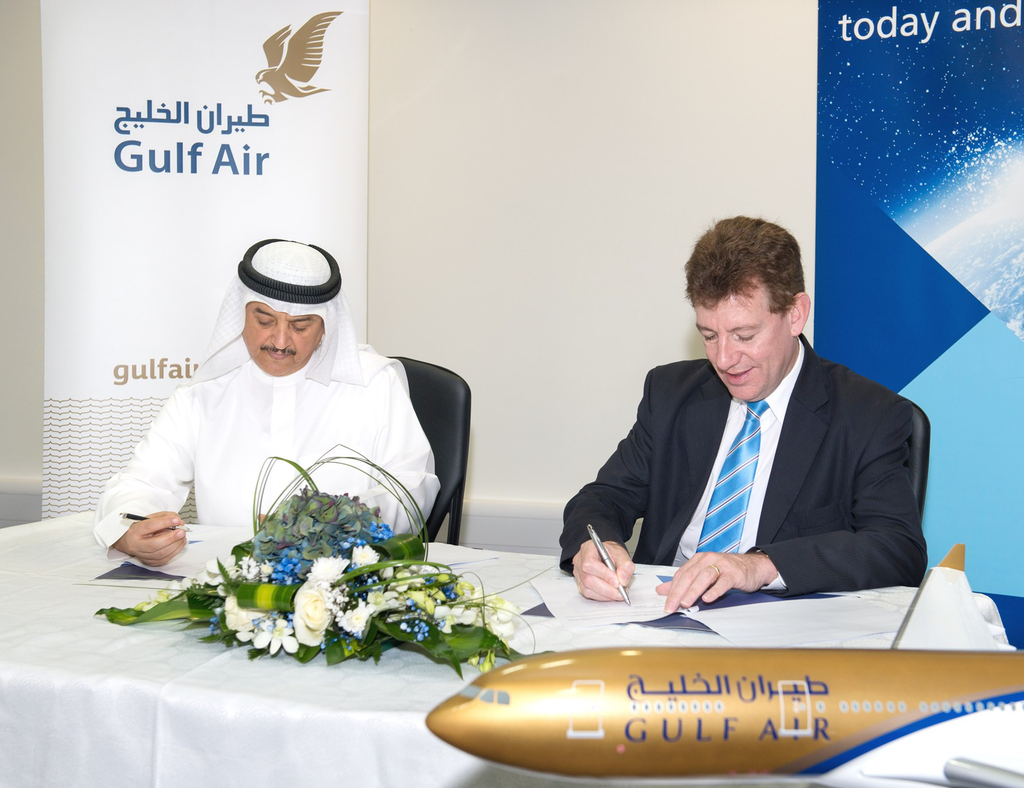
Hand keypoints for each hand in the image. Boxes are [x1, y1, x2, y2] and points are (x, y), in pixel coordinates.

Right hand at [110, 511, 186, 565]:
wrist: (132, 542)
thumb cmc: (143, 529)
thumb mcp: (151, 518)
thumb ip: (165, 517)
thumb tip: (178, 522)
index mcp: (136, 531)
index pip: (149, 526)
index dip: (164, 523)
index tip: (176, 520)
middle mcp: (137, 545)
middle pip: (154, 544)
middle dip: (171, 538)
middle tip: (182, 531)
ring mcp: (143, 556)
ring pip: (161, 554)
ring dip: (176, 545)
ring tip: (182, 537)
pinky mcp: (150, 562)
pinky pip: (165, 559)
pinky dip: (175, 551)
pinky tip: (180, 543)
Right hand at [572, 539, 634, 601]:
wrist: (608, 556)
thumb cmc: (612, 553)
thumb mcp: (622, 555)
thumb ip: (625, 566)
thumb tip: (622, 580)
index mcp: (588, 549)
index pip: (590, 563)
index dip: (603, 575)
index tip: (617, 582)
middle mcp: (580, 561)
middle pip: (587, 579)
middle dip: (607, 589)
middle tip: (621, 593)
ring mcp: (578, 573)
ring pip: (587, 589)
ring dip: (605, 595)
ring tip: (618, 593)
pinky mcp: (580, 583)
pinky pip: (588, 593)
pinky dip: (601, 596)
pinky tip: (611, 594)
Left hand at [656, 551, 777, 611]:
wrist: (753, 566)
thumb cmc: (727, 570)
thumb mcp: (703, 573)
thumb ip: (683, 581)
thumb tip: (662, 590)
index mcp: (699, 560)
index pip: (681, 575)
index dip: (672, 589)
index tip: (666, 603)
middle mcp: (708, 560)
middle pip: (690, 576)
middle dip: (679, 592)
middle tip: (672, 606)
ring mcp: (722, 566)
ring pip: (704, 577)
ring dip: (693, 591)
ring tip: (686, 603)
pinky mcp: (734, 574)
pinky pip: (723, 582)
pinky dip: (714, 591)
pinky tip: (707, 598)